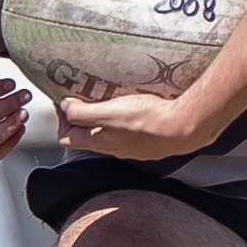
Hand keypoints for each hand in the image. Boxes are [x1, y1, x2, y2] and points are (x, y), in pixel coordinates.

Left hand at [56, 87, 211, 161]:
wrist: (183, 127)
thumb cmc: (148, 120)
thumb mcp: (108, 113)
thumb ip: (82, 112)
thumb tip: (64, 108)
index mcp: (100, 142)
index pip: (67, 137)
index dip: (63, 120)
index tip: (67, 101)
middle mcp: (113, 149)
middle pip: (86, 136)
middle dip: (81, 117)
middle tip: (84, 98)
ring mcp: (131, 148)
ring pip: (107, 135)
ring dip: (102, 118)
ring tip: (107, 100)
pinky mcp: (147, 142)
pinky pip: (127, 133)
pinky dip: (122, 121)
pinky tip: (131, 109)